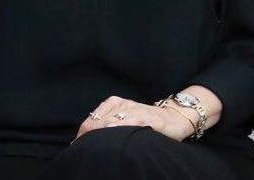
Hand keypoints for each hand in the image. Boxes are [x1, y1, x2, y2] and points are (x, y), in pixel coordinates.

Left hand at [76, 95, 194, 142]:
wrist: (175, 117)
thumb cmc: (147, 121)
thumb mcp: (125, 119)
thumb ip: (109, 125)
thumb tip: (88, 139)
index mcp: (112, 103)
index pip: (91, 120)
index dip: (82, 135)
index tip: (77, 147)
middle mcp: (120, 105)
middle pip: (96, 122)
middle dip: (88, 137)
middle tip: (83, 150)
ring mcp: (133, 109)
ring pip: (109, 122)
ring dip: (100, 134)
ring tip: (93, 147)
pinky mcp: (145, 116)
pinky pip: (129, 121)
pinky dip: (119, 127)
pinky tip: (112, 133)